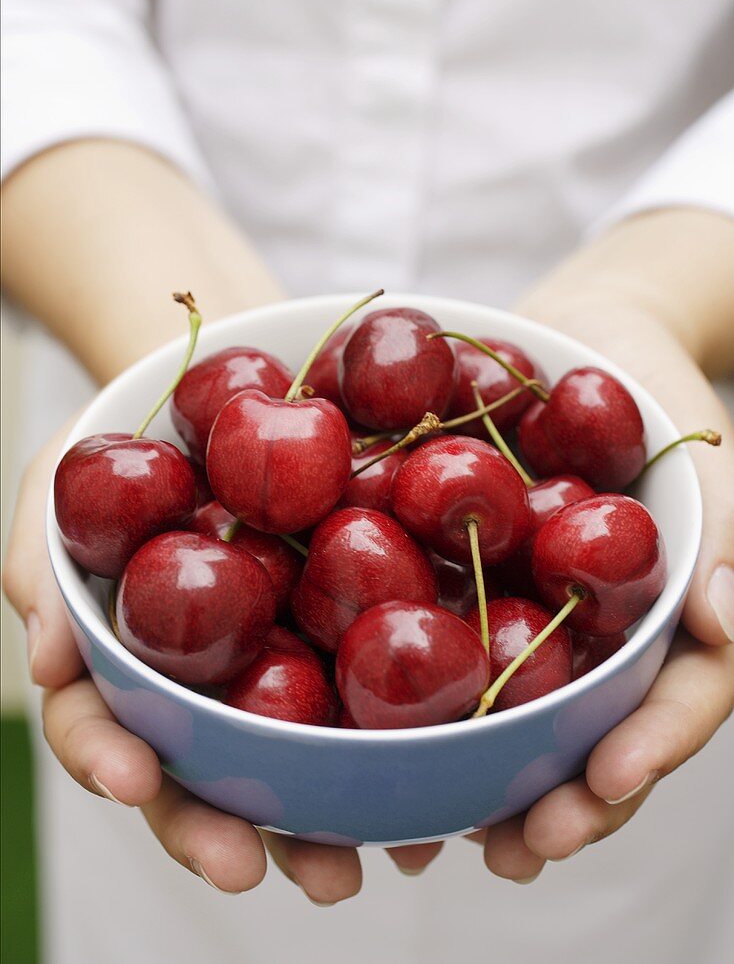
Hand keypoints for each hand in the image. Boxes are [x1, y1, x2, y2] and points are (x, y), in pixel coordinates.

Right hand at [2, 425, 362, 903]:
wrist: (216, 403)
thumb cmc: (126, 450)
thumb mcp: (62, 484)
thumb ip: (43, 566)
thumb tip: (45, 663)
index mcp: (122, 661)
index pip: (101, 725)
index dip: (109, 759)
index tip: (135, 780)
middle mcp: (194, 684)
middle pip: (196, 775)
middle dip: (219, 831)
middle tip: (254, 868)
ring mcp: (267, 667)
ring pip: (284, 764)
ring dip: (313, 827)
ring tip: (351, 866)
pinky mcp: (335, 640)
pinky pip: (364, 703)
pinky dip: (390, 757)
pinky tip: (429, 793)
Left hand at [470, 280, 733, 881]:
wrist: (584, 332)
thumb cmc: (659, 390)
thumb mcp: (706, 456)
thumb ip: (726, 535)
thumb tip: (728, 627)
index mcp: (666, 622)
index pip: (675, 704)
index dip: (647, 752)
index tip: (602, 783)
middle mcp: (602, 636)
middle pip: (595, 737)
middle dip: (564, 802)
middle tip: (516, 849)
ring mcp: (538, 616)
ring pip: (519, 714)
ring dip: (487, 779)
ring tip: (441, 830)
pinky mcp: (471, 584)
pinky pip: (446, 643)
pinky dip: (421, 696)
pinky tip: (377, 735)